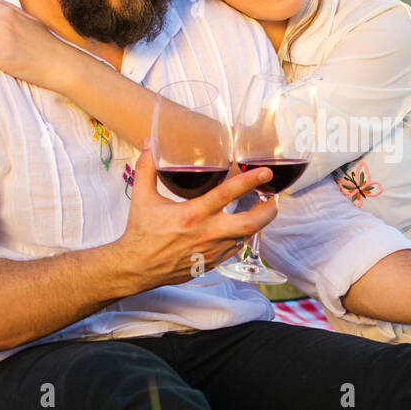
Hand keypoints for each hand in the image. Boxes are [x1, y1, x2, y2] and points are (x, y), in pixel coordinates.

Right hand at [110, 149, 278, 293]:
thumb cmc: (140, 233)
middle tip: (275, 198)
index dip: (250, 181)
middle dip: (269, 210)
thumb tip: (149, 142)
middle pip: (251, 223)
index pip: (228, 194)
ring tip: (263, 210)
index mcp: (192, 214)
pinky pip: (235, 249)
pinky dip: (242, 237)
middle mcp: (207, 233)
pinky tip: (242, 228)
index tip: (265, 172)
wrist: (136, 268)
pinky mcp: (212, 263)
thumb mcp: (142, 198)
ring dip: (258, 223)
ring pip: (247, 237)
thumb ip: (148, 167)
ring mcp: (212, 251)